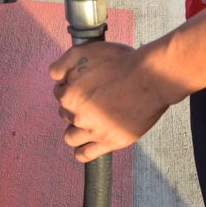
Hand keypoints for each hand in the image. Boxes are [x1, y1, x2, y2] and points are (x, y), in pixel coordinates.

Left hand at [50, 43, 168, 162]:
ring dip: (75, 129)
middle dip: (74, 106)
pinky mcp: (111, 142)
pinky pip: (84, 154)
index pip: (58, 93)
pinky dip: (81, 151)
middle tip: (92, 99)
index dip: (70, 86)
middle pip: (65, 114)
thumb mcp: (82, 52)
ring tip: (88, 121)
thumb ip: (61, 65)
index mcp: (69, 96)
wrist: (150, 78)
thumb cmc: (119, 62)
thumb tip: (55, 77)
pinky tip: (86, 143)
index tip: (83, 84)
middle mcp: (78, 116)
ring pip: (70, 137)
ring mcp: (94, 131)